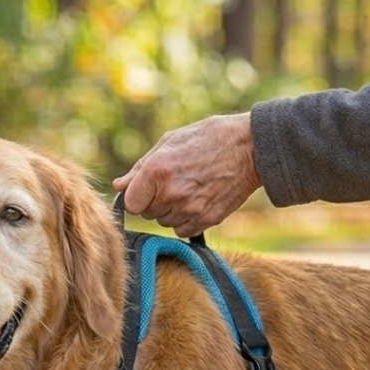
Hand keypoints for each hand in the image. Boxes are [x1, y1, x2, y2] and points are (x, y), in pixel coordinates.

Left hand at [112, 113, 260, 237]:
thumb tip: (119, 186)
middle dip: (154, 201)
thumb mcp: (170, 142)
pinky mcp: (205, 220)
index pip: (130, 203)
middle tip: (173, 182)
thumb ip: (141, 168)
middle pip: (147, 214)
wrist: (250, 149)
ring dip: (170, 210)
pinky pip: (182, 230)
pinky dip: (185, 220)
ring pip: (164, 222)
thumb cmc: (208, 138)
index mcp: (158, 170)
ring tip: (188, 188)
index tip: (144, 190)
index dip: (136, 197)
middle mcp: (171, 193)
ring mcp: (189, 210)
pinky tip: (197, 201)